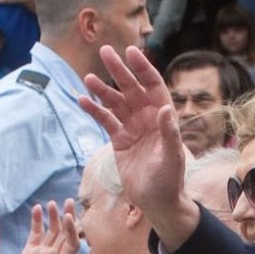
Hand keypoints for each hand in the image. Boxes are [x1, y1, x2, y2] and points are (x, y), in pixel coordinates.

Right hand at [3, 200, 78, 253]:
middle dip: (68, 218)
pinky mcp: (30, 253)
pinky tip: (36, 208)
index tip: (69, 217)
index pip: (72, 243)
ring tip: (51, 203)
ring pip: (52, 231)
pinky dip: (37, 222)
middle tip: (69, 201)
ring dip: (53, 217)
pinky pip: (36, 234)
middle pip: (65, 234)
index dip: (72, 230)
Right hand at [79, 46, 199, 249]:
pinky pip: (105, 120)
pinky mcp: (119, 140)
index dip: (143, 68)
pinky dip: (94, 110)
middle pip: (132, 88)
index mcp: (163, 117)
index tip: (131, 52)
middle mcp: (148, 118)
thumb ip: (169, 133)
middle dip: (119, 70)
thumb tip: (164, 108)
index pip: (153, 86)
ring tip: (88, 78)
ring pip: (115, 102)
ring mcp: (132, 127)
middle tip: (105, 51)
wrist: (156, 201)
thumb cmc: (169, 180)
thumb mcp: (172, 157)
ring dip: (102, 90)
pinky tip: (82, 100)